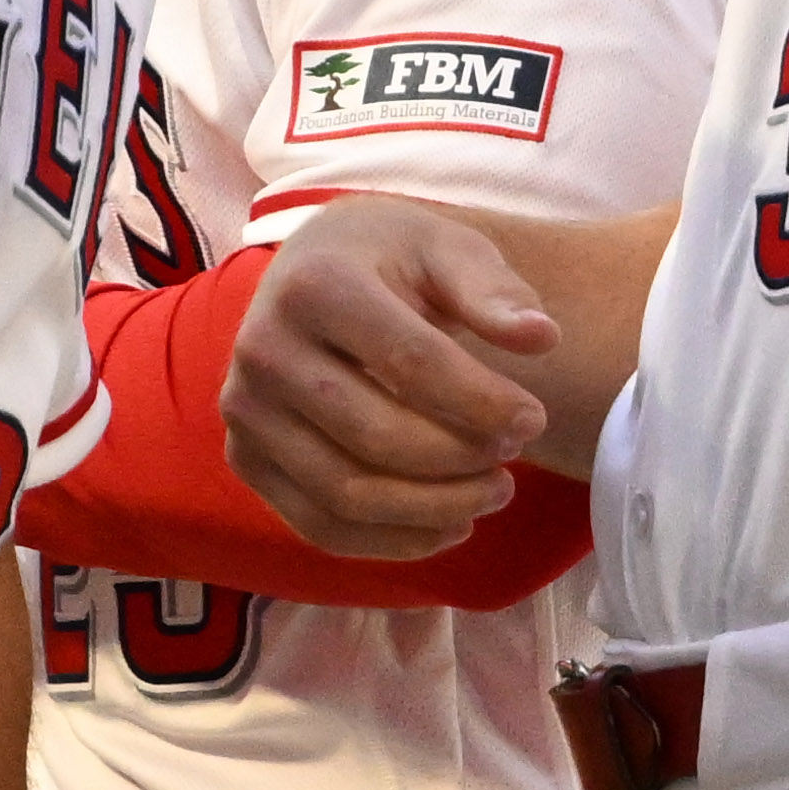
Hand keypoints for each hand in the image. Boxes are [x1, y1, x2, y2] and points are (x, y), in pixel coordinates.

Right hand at [218, 198, 556, 558]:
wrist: (313, 270)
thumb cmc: (391, 259)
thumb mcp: (446, 247)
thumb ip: (493, 290)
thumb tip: (543, 337)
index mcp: (316, 285)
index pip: (411, 362)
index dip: (482, 402)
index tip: (534, 420)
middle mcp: (264, 349)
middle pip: (376, 436)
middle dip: (461, 458)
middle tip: (516, 454)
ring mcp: (245, 410)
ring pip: (347, 493)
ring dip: (435, 509)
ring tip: (495, 491)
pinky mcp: (246, 457)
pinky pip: (319, 525)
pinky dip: (391, 541)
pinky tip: (451, 526)